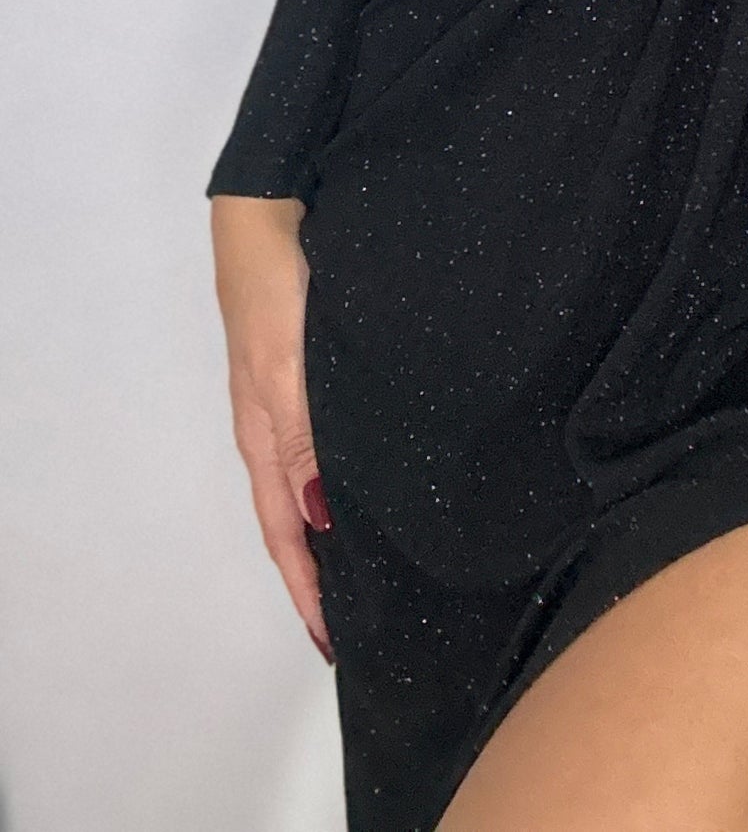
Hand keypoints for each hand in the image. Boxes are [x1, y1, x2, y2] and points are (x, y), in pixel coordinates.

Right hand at [209, 194, 333, 662]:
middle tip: (365, 617)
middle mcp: (279, 425)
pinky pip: (328, 442)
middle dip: (325, 571)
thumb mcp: (289, 369)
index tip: (335, 641)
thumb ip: (305, 440)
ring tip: (377, 564)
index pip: (286, 532)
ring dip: (338, 526)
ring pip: (315, 482)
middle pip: (298, 517)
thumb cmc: (279, 289)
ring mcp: (295, 396)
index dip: (309, 588)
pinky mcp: (312, 367)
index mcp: (267, 435)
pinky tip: (377, 479)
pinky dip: (345, 477)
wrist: (271, 208)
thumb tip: (322, 520)